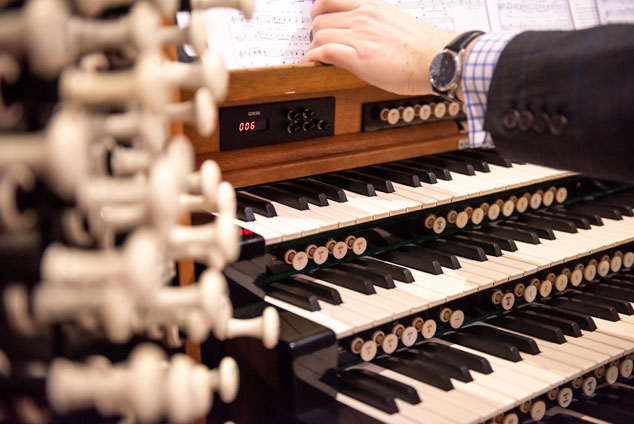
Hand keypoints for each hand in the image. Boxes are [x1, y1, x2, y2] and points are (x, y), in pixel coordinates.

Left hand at [304, 0, 455, 94]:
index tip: (320, 21)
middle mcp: (363, 17)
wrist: (437, 59)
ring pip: (319, 34)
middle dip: (315, 32)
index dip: (319, 12)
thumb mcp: (394, 21)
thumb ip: (374, 22)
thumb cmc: (422, 47)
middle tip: (319, 43)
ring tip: (318, 56)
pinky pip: (323, 51)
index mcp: (372, 6)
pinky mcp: (358, 57)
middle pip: (320, 18)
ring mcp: (359, 36)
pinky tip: (314, 63)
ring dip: (314, 46)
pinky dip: (313, 57)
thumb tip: (362, 32)